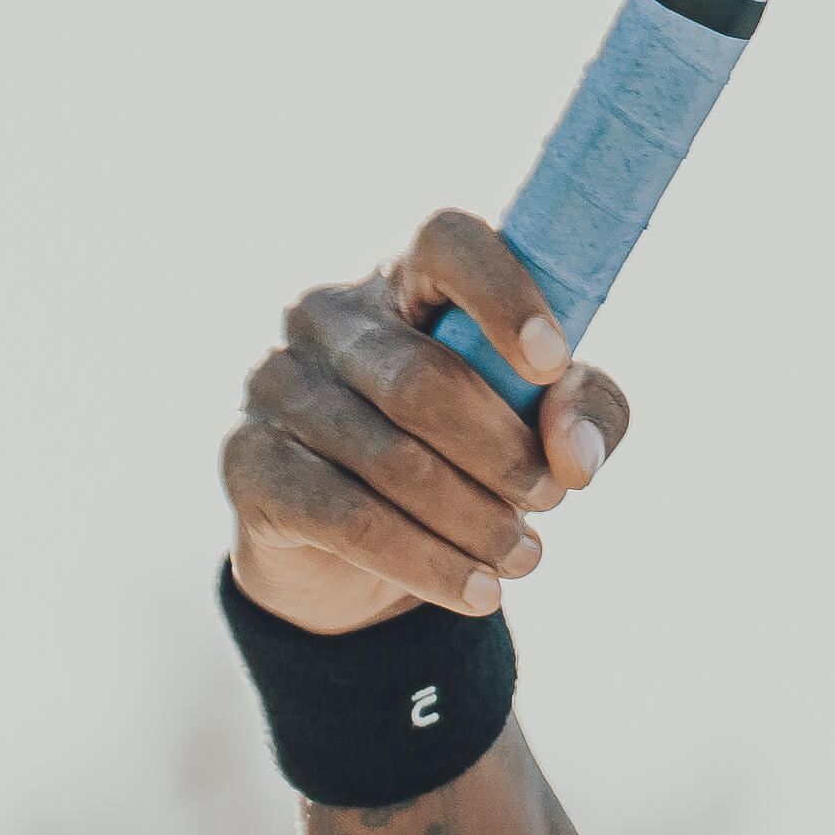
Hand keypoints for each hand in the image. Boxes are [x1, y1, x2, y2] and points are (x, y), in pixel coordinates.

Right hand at [222, 211, 627, 634]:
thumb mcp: (544, 428)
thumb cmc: (464, 459)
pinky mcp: (249, 464)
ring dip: (475, 521)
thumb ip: (585, 414)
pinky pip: (349, 518)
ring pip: (391, 459)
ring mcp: (277, 385)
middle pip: (424, 379)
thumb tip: (575, 455)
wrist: (356, 556)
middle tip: (551, 500)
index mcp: (406, 281)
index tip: (553, 364)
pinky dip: (427, 563)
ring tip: (526, 558)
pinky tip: (479, 593)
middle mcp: (328, 316)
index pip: (447, 241)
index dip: (504, 295)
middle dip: (504, 454)